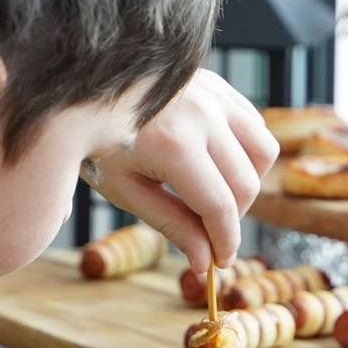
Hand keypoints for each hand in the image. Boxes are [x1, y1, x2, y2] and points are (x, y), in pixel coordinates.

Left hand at [90, 69, 277, 271]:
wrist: (83, 88)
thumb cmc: (98, 142)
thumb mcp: (125, 190)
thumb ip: (170, 225)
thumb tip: (203, 262)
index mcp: (172, 144)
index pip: (219, 207)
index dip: (225, 242)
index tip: (220, 262)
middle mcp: (201, 115)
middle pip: (246, 185)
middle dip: (233, 220)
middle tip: (208, 231)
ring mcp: (213, 95)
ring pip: (263, 151)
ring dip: (248, 182)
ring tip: (215, 194)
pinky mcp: (217, 85)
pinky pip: (253, 124)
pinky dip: (245, 150)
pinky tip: (214, 161)